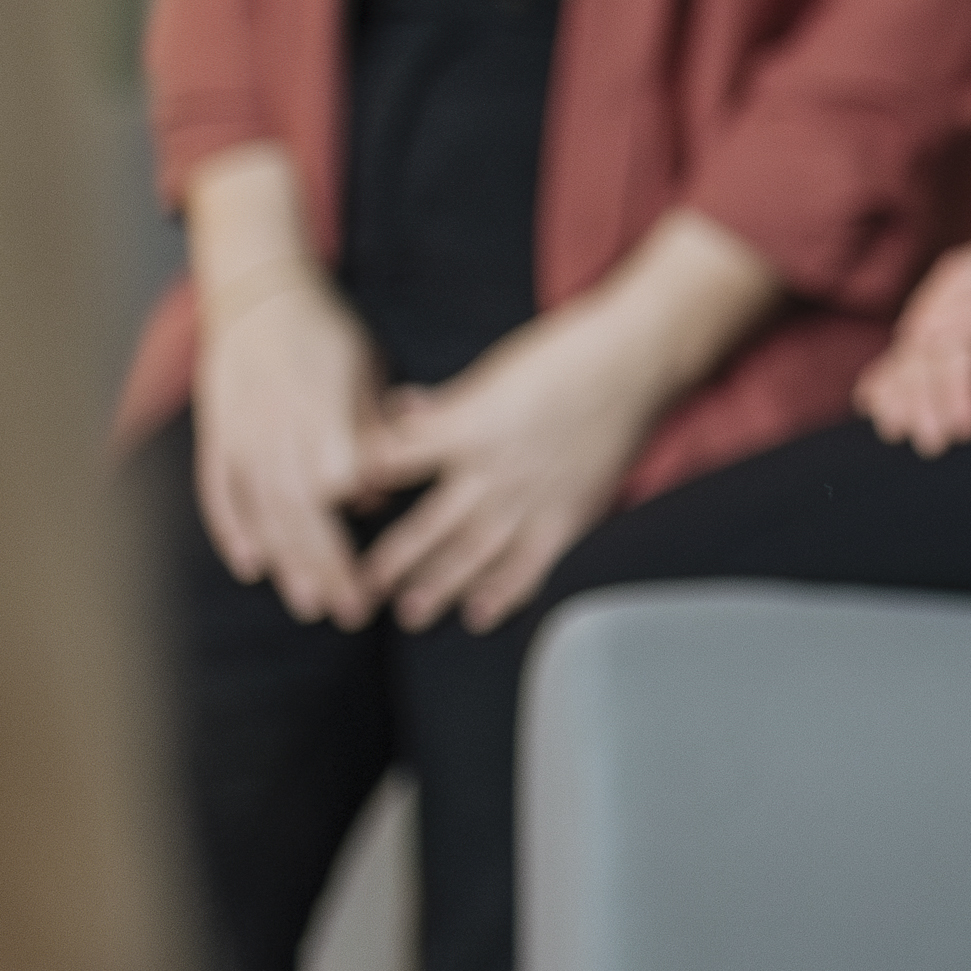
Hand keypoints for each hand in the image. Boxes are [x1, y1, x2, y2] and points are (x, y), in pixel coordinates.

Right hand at [193, 269, 388, 627]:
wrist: (258, 295)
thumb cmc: (326, 336)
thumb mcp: (366, 373)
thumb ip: (372, 434)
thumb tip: (373, 498)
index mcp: (324, 411)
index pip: (339, 483)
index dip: (356, 525)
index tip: (378, 563)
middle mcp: (278, 429)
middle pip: (303, 512)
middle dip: (328, 566)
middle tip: (351, 610)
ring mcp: (241, 436)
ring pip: (262, 511)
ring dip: (285, 561)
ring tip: (308, 603)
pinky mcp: (215, 438)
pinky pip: (220, 491)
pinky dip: (232, 529)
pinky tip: (249, 564)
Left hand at [353, 297, 672, 631]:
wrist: (632, 361)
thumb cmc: (563, 355)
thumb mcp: (491, 371)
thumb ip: (443, 404)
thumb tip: (400, 412)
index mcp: (465, 426)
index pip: (395, 461)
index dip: (363, 483)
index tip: (337, 506)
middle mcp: (491, 469)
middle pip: (429, 524)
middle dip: (393, 560)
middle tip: (362, 590)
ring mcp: (531, 497)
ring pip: (474, 552)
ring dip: (439, 585)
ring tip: (412, 613)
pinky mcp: (568, 515)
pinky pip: (531, 563)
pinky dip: (505, 592)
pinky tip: (480, 614)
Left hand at [857, 218, 970, 453]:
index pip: (949, 296)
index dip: (918, 351)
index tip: (899, 402)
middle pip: (930, 309)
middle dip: (905, 375)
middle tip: (898, 430)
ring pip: (935, 326)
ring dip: (923, 389)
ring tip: (934, 442)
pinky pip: (964, 338)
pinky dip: (952, 384)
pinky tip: (966, 424)